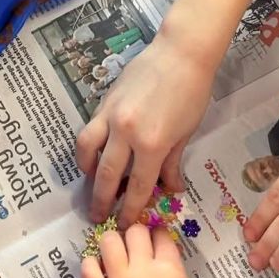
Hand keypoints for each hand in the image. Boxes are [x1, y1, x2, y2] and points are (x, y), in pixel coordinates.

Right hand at [76, 33, 212, 226]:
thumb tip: (171, 188)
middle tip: (98, 217)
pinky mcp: (103, 103)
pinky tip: (90, 157)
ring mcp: (111, 117)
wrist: (180, 53)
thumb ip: (172, 163)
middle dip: (102, 201)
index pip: (139, 187)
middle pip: (108, 176)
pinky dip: (86, 149)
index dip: (131, 209)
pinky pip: (89, 132)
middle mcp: (127, 133)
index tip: (126, 224)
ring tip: (90, 185)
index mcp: (153, 144)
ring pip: (88, 152)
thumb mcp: (186, 132)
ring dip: (87, 174)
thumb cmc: (192, 92)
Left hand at [82, 225, 206, 277]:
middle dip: (135, 235)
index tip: (154, 240)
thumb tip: (161, 261)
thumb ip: (174, 274)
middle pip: (134, 232)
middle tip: (134, 247)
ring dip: (112, 243)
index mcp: (170, 270)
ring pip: (109, 242)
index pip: (160, 235)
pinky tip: (97, 269)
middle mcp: (144, 272)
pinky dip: (91, 264)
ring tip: (113, 254)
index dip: (157, 235)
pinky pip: (88, 271)